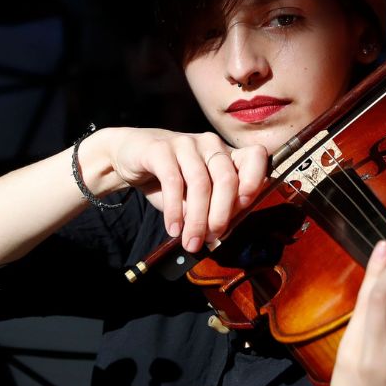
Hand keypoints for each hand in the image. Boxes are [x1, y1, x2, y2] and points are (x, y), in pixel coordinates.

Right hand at [99, 128, 266, 251]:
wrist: (129, 157)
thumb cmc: (170, 180)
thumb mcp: (195, 196)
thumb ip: (212, 209)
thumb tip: (220, 233)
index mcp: (226, 154)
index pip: (255, 157)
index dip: (256, 179)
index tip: (247, 204)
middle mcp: (211, 144)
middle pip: (227, 179)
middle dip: (222, 215)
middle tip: (213, 238)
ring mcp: (186, 143)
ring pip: (200, 183)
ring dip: (197, 219)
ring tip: (191, 241)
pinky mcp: (161, 149)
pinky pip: (173, 182)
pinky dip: (174, 210)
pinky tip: (173, 228)